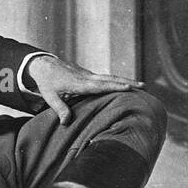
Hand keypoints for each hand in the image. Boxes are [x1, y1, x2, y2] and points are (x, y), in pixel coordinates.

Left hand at [26, 56, 142, 124]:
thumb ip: (59, 109)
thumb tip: (66, 122)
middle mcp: (87, 77)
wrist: (44, 65)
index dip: (115, 87)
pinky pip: (106, 78)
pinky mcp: (89, 75)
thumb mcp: (49, 97)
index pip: (100, 86)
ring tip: (140, 85)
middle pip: (111, 79)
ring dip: (125, 81)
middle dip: (127, 82)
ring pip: (110, 77)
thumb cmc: (47, 82)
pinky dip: (117, 80)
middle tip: (144, 85)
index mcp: (80, 83)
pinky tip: (125, 84)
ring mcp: (89, 75)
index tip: (129, 88)